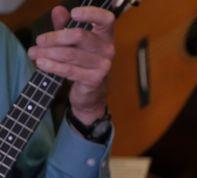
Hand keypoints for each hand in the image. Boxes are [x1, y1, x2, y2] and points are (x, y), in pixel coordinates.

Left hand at [27, 5, 114, 124]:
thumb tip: (59, 10)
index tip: (73, 13)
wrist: (91, 94)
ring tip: (34, 53)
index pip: (106, 19)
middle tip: (39, 41)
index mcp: (105, 36)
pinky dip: (53, 66)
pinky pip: (69, 70)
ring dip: (48, 53)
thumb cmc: (82, 64)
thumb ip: (65, 26)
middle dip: (54, 38)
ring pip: (70, 54)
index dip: (91, 13)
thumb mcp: (73, 43)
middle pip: (79, 35)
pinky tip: (41, 63)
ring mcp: (103, 66)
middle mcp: (108, 49)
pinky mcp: (95, 79)